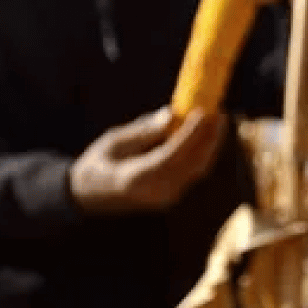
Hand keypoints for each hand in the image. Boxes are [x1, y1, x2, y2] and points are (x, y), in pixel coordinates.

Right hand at [68, 107, 226, 213]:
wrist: (89, 196)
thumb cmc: (97, 164)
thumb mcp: (114, 142)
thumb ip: (144, 130)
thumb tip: (172, 114)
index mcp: (136, 179)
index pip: (171, 156)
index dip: (190, 134)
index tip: (202, 112)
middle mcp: (155, 192)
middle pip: (192, 164)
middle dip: (209, 137)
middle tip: (218, 111)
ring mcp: (166, 196)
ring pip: (198, 169)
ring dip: (211, 144)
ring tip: (218, 118)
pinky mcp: (172, 194)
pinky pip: (193, 172)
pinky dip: (203, 151)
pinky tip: (208, 133)